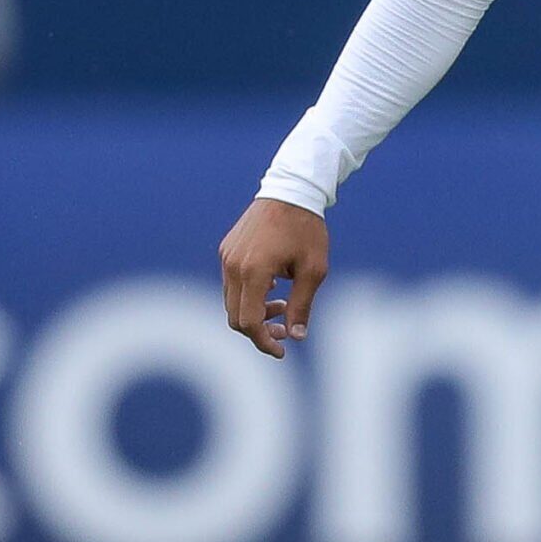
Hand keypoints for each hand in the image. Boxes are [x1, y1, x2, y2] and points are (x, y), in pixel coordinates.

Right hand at [219, 197, 329, 357]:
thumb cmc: (307, 229)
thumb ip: (302, 306)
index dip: (263, 342)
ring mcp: (227, 256)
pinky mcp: (227, 249)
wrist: (291, 190)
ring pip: (231, 301)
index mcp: (254, 271)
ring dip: (254, 312)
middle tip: (284, 331)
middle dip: (258, 330)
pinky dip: (248, 294)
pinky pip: (231, 283)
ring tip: (282, 305)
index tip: (281, 351)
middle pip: (235, 316)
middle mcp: (233, 265)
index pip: (248, 322)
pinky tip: (272, 287)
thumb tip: (296, 337)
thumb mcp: (314, 270)